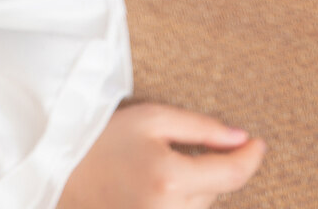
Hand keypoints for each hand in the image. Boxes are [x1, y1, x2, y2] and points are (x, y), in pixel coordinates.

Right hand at [56, 102, 266, 208]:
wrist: (60, 167)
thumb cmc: (102, 138)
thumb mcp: (153, 118)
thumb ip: (202, 128)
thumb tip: (241, 139)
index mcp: (170, 178)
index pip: (232, 175)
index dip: (250, 157)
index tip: (258, 143)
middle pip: (216, 193)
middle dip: (211, 168)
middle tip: (179, 148)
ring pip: (200, 208)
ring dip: (196, 189)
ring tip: (160, 169)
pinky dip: (181, 201)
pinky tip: (160, 187)